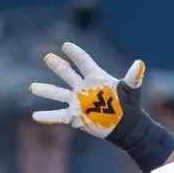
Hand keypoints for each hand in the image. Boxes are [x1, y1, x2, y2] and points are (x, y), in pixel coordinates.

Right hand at [29, 42, 144, 138]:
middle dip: (58, 66)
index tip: (66, 45)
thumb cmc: (130, 106)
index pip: (84, 62)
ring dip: (46, 90)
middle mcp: (84, 87)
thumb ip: (133, 78)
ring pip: (58, 94)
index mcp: (96, 78)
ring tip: (33, 87)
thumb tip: (139, 63)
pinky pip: (58, 116)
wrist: (127, 127)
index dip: (75, 53)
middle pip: (67, 74)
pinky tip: (36, 116)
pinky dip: (47, 116)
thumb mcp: (131, 91)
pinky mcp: (75, 116)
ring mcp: (78, 101)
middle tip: (48, 58)